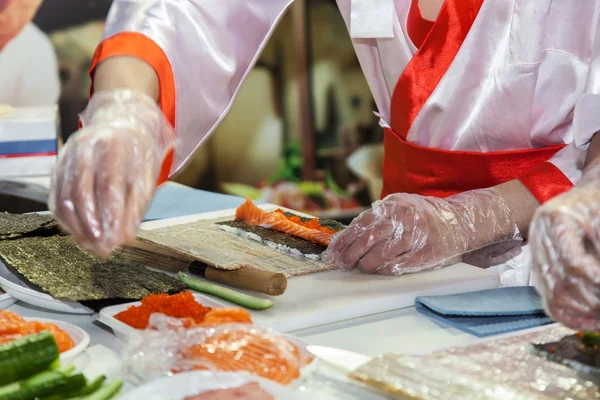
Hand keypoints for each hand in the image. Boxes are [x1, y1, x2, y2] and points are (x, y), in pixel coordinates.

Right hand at [48, 89, 174, 256]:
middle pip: (81, 193)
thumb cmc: (137, 152)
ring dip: (78, 229)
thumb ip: (136, 204)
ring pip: (65, 198)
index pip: (109, 186)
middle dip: (91, 227)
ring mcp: (67, 156)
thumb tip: (125, 238)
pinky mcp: (57, 166)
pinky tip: (81, 236)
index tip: (116, 242)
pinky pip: (57, 198)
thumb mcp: (147, 173)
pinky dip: (67, 221)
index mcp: (113, 146)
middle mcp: (85, 148)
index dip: (110, 217)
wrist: (120, 121)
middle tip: (103, 250)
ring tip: (93, 248)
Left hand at [322, 189, 521, 274]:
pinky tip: (377, 271)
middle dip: (350, 254)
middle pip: (368, 240)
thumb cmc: (423, 216)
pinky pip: (397, 266)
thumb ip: (378, 217)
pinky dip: (383, 270)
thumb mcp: (400, 206)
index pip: (362, 224)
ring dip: (365, 264)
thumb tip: (348, 236)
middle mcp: (404, 219)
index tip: (333, 250)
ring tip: (358, 267)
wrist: (459, 222)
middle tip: (340, 263)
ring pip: (380, 255)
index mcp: (394, 205)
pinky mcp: (424, 255)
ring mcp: (415, 238)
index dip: (345, 239)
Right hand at [530, 162, 599, 330]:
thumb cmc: (599, 203)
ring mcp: (536, 253)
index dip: (593, 279)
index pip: (571, 261)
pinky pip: (548, 299)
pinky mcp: (540, 268)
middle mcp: (538, 237)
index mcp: (554, 219)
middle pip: (560, 282)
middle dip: (591, 300)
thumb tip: (599, 280)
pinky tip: (591, 321)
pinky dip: (569, 315)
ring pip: (553, 294)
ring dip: (583, 310)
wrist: (591, 192)